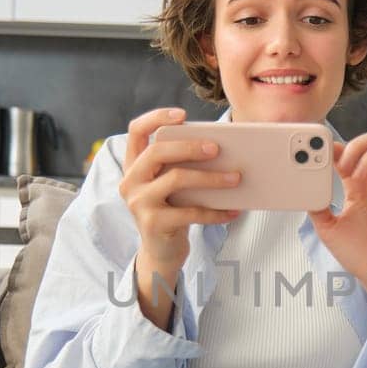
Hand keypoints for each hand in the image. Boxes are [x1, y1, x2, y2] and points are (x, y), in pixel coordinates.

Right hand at [117, 107, 240, 273]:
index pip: (136, 131)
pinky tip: (233, 211)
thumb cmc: (173, 210)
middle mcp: (130, 181)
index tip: (183, 115)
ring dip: (211, 178)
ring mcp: (139, 203)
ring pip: (176, 180)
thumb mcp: (172, 186)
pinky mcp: (153, 224)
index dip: (156, 118)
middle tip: (217, 148)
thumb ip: (181, 166)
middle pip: (157, 152)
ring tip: (236, 178)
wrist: (161, 252)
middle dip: (189, 147)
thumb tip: (223, 151)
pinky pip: (190, 212)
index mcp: (134, 166)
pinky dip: (215, 211)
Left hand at [309, 130, 366, 311]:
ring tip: (357, 176)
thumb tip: (303, 186)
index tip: (322, 154)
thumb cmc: (357, 252)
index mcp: (358, 185)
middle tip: (342, 164)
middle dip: (357, 145)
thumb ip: (317, 206)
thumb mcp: (327, 228)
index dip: (337, 147)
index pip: (351, 152)